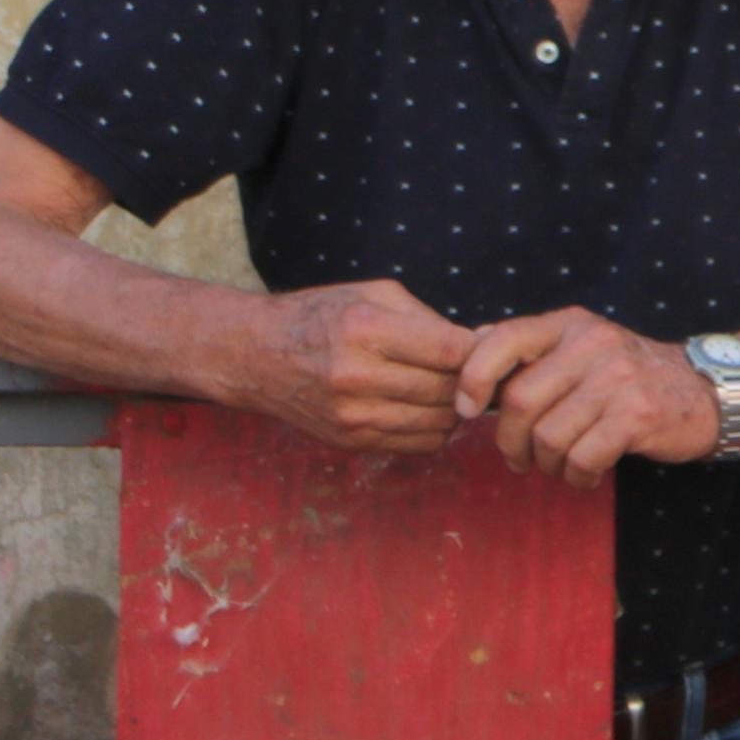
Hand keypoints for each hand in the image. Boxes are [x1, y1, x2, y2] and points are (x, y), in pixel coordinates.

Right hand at [242, 280, 477, 453]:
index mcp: (364, 330)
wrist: (253, 356)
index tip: (486, 347)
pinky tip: (425, 406)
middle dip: (472, 379)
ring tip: (449, 387)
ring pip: (441, 422)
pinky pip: (420, 444)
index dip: (480, 350)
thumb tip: (485, 342)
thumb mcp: (373, 296)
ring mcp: (351, 415)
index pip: (451, 350)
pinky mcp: (350, 441)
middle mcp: (356, 376)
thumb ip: (430, 319)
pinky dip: (436, 428)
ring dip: (456, 407)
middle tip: (476, 369)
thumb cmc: (320, 316)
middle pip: (450, 389)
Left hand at [453, 309, 721, 486]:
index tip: (466, 407)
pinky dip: (576, 475)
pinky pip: (582, 457)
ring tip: (560, 467)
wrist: (710, 392)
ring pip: (549, 436)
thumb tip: (468, 345)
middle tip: (520, 458)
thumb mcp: (585, 347)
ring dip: (546, 464)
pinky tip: (587, 473)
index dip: (473, 377)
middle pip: (519, 400)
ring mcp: (618, 378)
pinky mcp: (637, 414)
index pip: (502, 339)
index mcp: (572, 325)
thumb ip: (533, 347)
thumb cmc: (633, 378)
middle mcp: (593, 344)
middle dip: (510, 441)